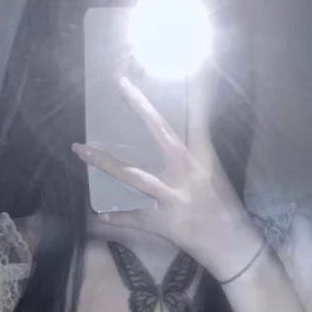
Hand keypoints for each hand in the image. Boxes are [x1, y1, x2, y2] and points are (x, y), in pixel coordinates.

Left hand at [72, 72, 263, 279]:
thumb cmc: (225, 208)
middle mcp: (187, 172)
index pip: (199, 117)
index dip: (194, 91)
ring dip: (103, 162)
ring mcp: (173, 198)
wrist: (233, 247)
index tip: (186, 64)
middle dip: (139, 106)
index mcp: (203, 158)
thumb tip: (173, 136)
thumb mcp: (215, 175)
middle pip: (160, 133)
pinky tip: (101, 215)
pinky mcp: (163, 222)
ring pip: (133, 176)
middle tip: (119, 81)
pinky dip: (118, 217)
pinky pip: (134, 218)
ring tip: (79, 148)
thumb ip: (194, 154)